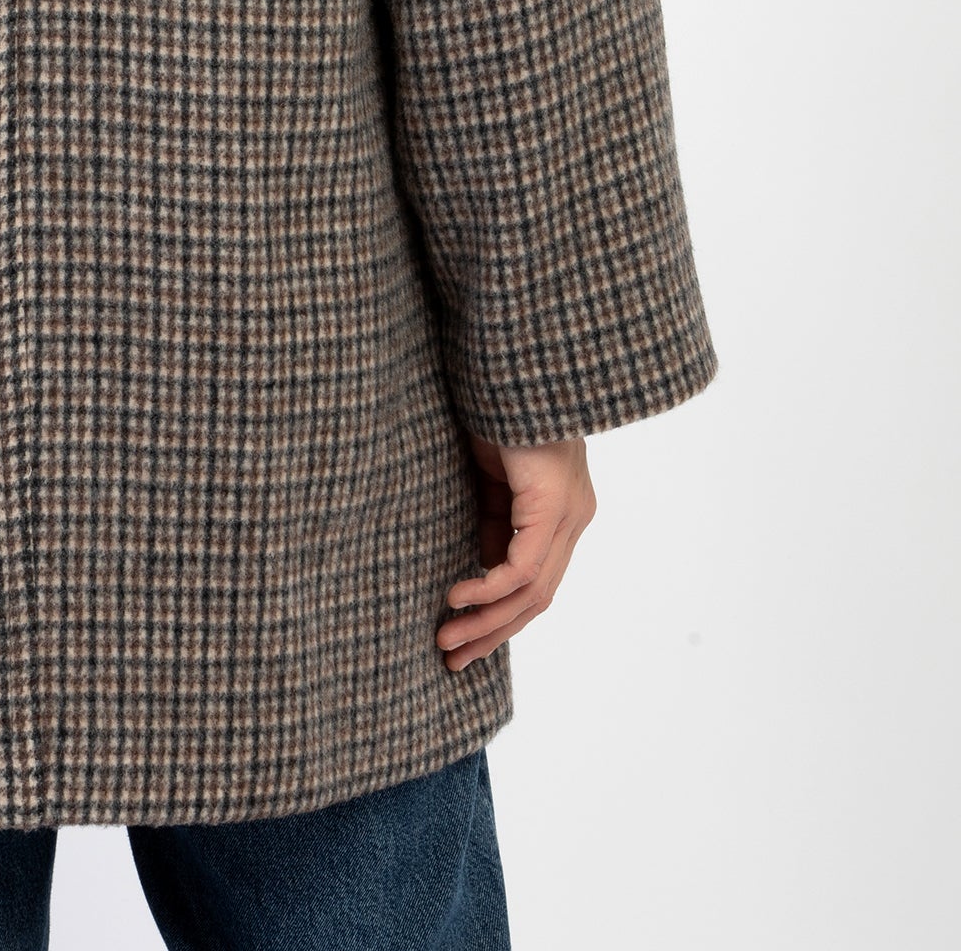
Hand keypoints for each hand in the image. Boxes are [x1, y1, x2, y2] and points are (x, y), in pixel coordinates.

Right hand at [439, 430, 595, 669]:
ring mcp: (570, 512)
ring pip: (533, 591)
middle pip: (538, 598)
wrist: (516, 363)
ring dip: (486, 622)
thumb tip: (478, 565)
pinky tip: (456, 597)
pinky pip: (523, 566)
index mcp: (562, 511)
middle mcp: (575, 517)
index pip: (537, 582)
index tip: (461, 640)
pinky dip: (488, 588)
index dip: (500, 617)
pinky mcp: (554, 505)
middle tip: (451, 659)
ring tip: (447, 640)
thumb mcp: (490, 475)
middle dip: (492, 633)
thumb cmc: (498, 407)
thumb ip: (492, 518)